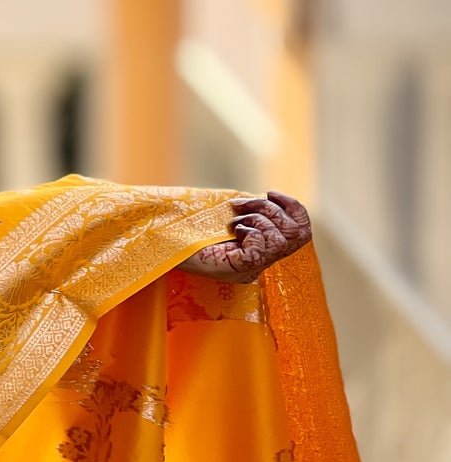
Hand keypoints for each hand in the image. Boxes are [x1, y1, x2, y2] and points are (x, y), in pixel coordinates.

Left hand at [182, 190, 312, 284]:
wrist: (160, 240)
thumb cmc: (187, 226)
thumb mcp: (227, 214)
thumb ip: (251, 210)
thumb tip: (269, 199)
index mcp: (261, 250)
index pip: (302, 232)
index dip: (293, 208)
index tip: (270, 192)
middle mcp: (260, 263)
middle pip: (296, 234)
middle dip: (271, 210)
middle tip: (240, 205)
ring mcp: (250, 269)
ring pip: (281, 240)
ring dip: (258, 218)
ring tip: (233, 219)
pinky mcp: (238, 269)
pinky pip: (263, 249)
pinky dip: (251, 231)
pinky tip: (232, 230)